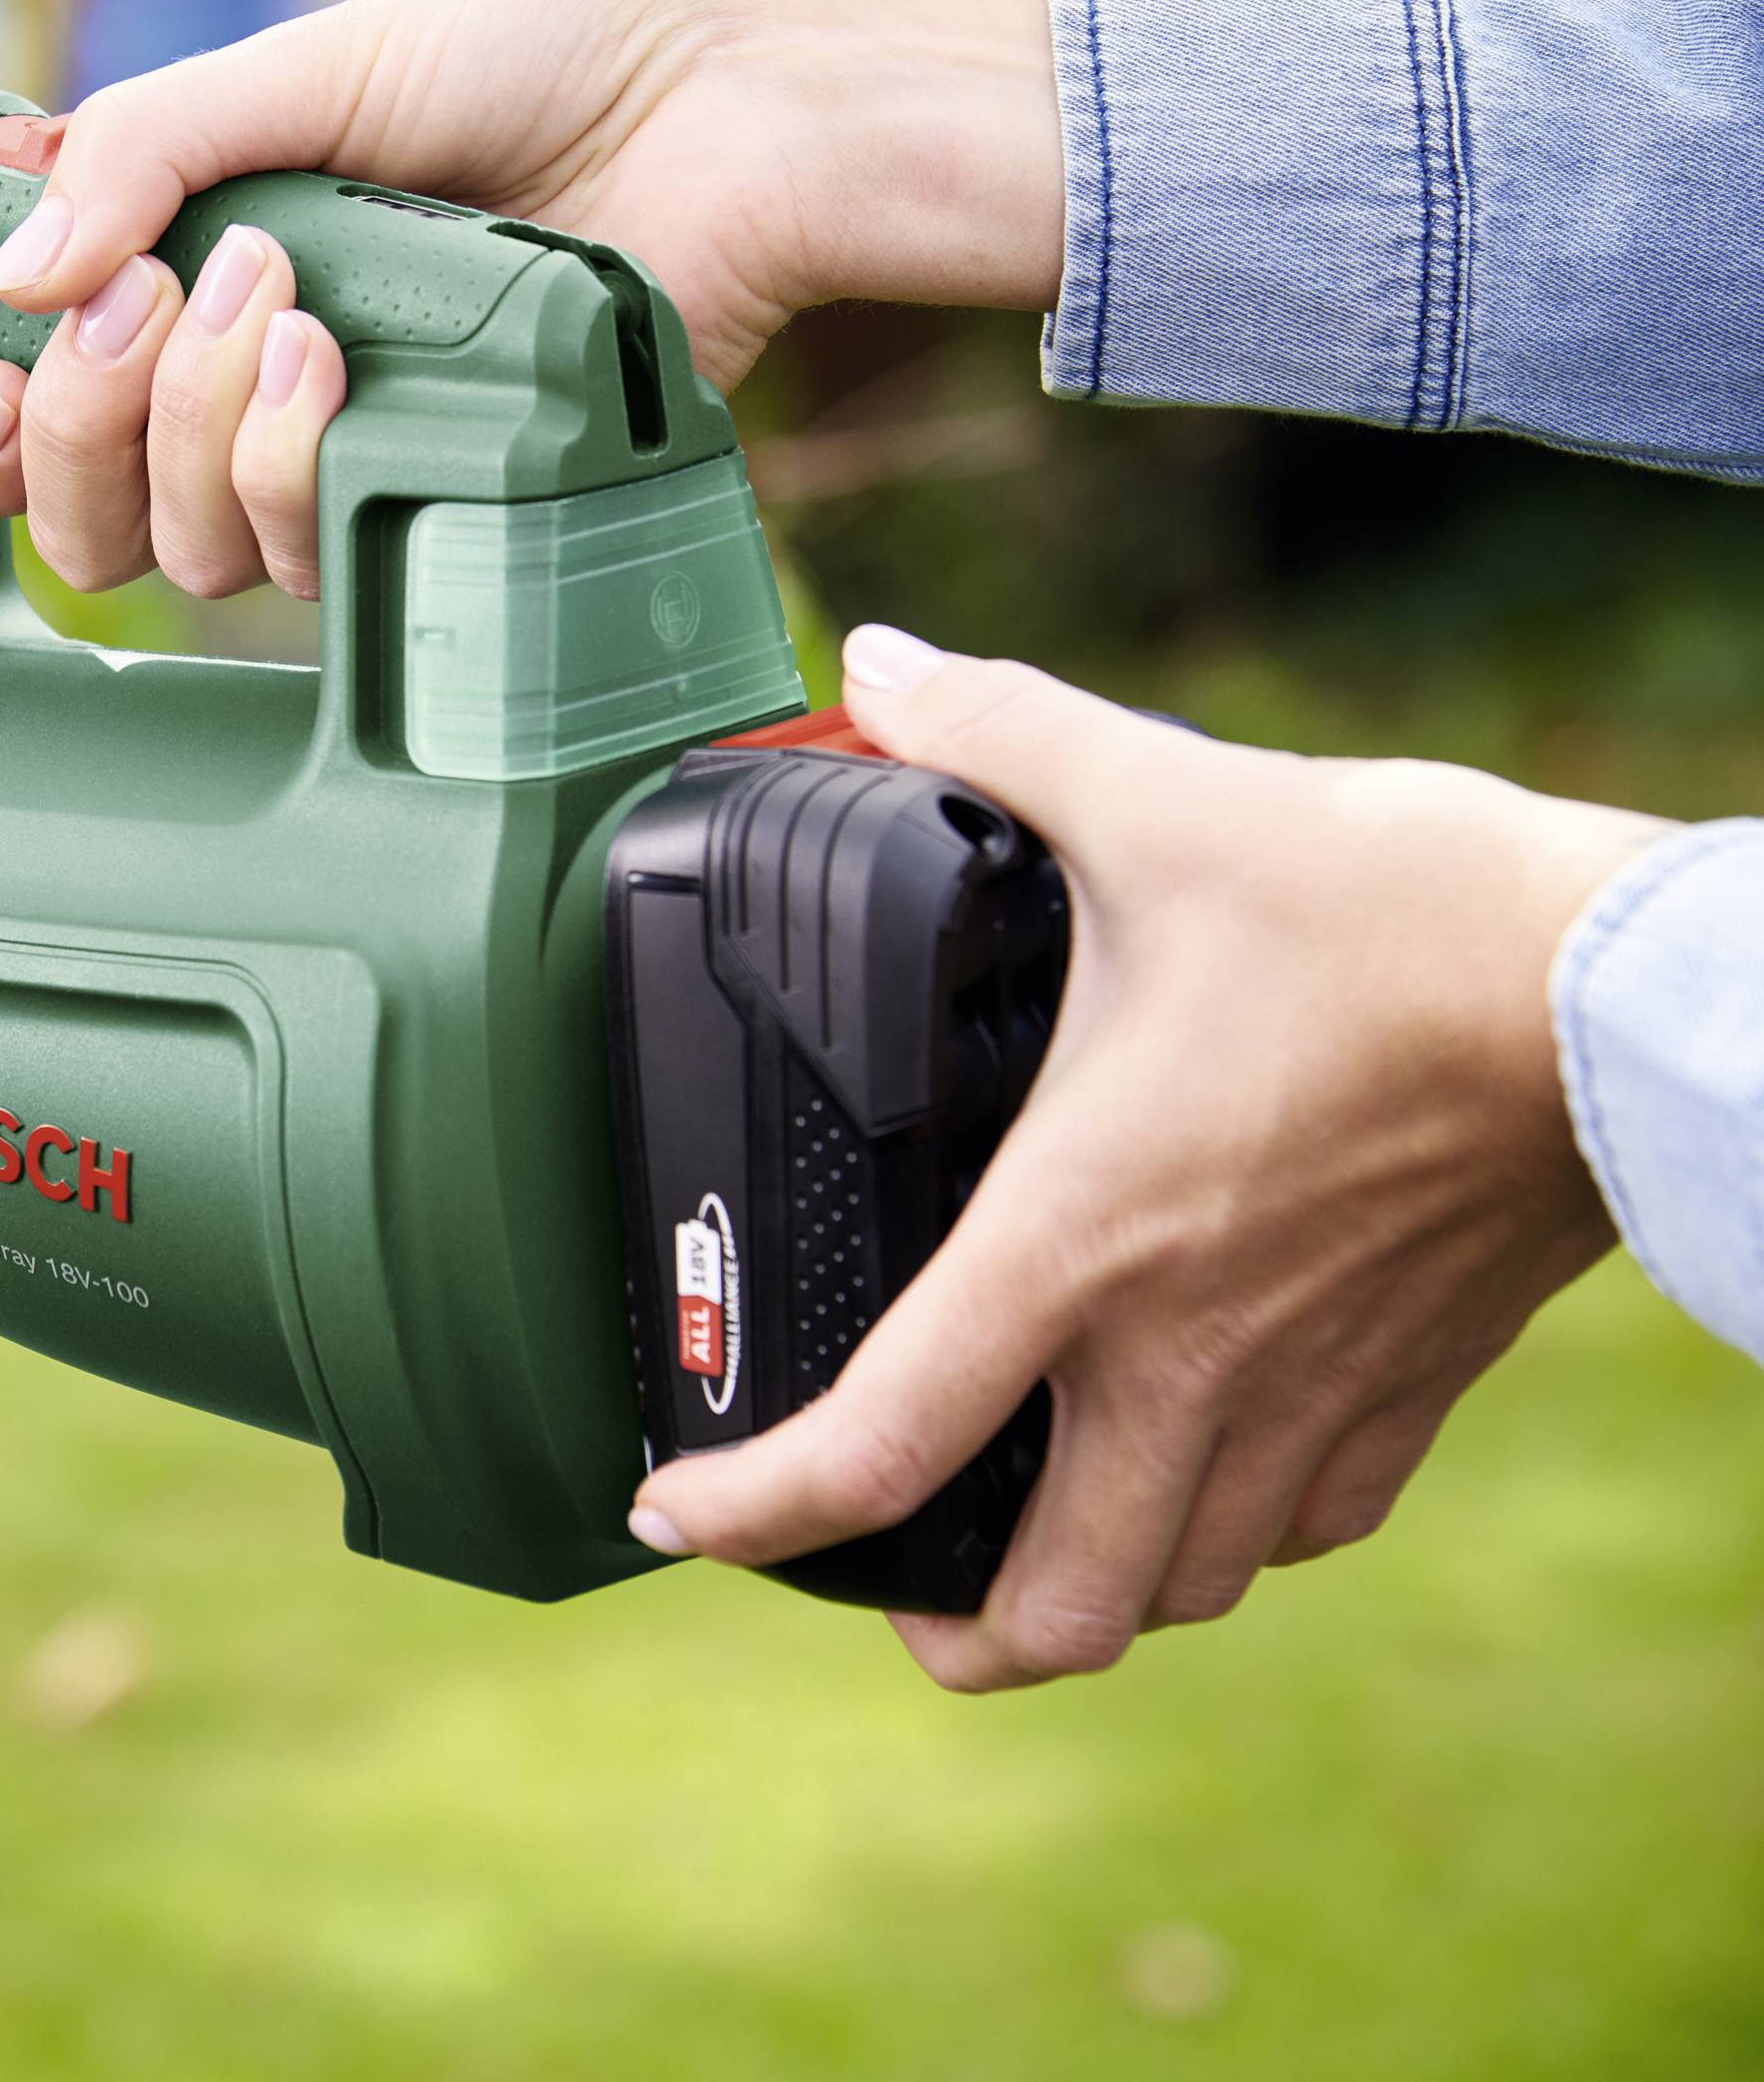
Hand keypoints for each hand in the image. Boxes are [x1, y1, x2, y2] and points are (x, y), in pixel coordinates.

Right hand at [0, 0, 1064, 597]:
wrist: (714, 99)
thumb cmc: (522, 58)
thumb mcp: (299, 73)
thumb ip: (140, 155)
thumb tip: (10, 277)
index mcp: (192, 294)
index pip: (38, 430)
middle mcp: (248, 404)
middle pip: (92, 524)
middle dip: (97, 420)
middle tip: (170, 295)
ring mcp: (344, 471)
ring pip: (194, 559)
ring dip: (205, 440)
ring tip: (297, 315)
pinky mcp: (441, 519)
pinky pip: (316, 574)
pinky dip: (296, 481)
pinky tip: (337, 384)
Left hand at [627, 626, 1668, 1692]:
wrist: (1631, 993)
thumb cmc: (1401, 915)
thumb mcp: (1166, 802)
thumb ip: (997, 731)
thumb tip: (880, 662)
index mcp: (1078, 1242)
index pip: (877, 1446)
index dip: (748, 1513)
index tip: (670, 1512)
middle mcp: (1184, 1359)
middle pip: (1055, 1615)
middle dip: (952, 1639)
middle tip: (887, 1584)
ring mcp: (1306, 1395)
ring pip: (1184, 1588)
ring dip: (1090, 1590)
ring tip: (1027, 1533)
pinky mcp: (1414, 1388)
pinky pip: (1305, 1523)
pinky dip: (1229, 1527)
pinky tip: (1201, 1459)